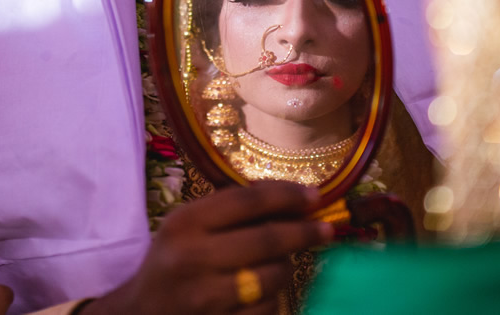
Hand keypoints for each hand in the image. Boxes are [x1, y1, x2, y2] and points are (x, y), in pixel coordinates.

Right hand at [85, 181, 333, 314]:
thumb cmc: (173, 263)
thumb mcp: (187, 228)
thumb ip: (230, 212)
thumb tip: (294, 201)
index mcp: (184, 223)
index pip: (247, 201)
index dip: (287, 196)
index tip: (315, 196)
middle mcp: (191, 259)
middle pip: (267, 240)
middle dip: (304, 233)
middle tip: (326, 230)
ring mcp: (203, 299)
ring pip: (271, 279)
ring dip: (284, 271)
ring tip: (278, 266)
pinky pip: (266, 311)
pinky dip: (271, 301)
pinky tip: (262, 295)